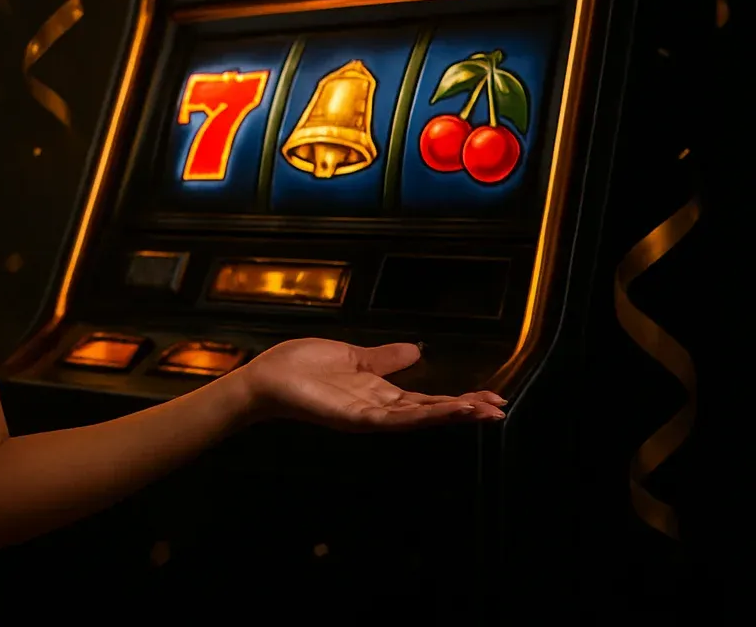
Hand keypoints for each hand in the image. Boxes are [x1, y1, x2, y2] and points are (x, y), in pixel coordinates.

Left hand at [230, 338, 505, 430]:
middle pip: (430, 412)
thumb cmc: (302, 367)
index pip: (427, 399)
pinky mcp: (356, 418)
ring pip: (419, 417)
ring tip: (483, 411)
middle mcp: (379, 409)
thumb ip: (384, 358)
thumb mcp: (354, 357)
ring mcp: (369, 416)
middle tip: (500, 409)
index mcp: (380, 393)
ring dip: (450, 414)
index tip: (491, 397)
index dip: (458, 399)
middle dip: (465, 411)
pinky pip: (394, 418)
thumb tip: (416, 350)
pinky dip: (422, 415)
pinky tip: (445, 410)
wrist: (267, 377)